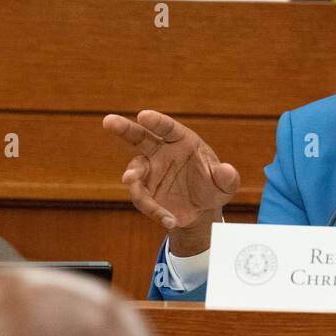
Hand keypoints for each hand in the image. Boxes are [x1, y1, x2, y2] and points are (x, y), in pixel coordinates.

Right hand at [102, 110, 239, 255]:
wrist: (200, 209)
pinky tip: (169, 219)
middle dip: (124, 128)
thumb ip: (227, 178)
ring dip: (133, 176)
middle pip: (139, 137)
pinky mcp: (145, 192)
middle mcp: (162, 152)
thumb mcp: (225, 184)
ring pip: (135, 170)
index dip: (156, 121)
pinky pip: (143, 199)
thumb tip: (227, 171)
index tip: (144, 116)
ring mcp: (150, 172)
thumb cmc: (213, 186)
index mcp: (182, 141)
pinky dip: (154, 209)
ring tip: (132, 181)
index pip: (168, 128)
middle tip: (108, 121)